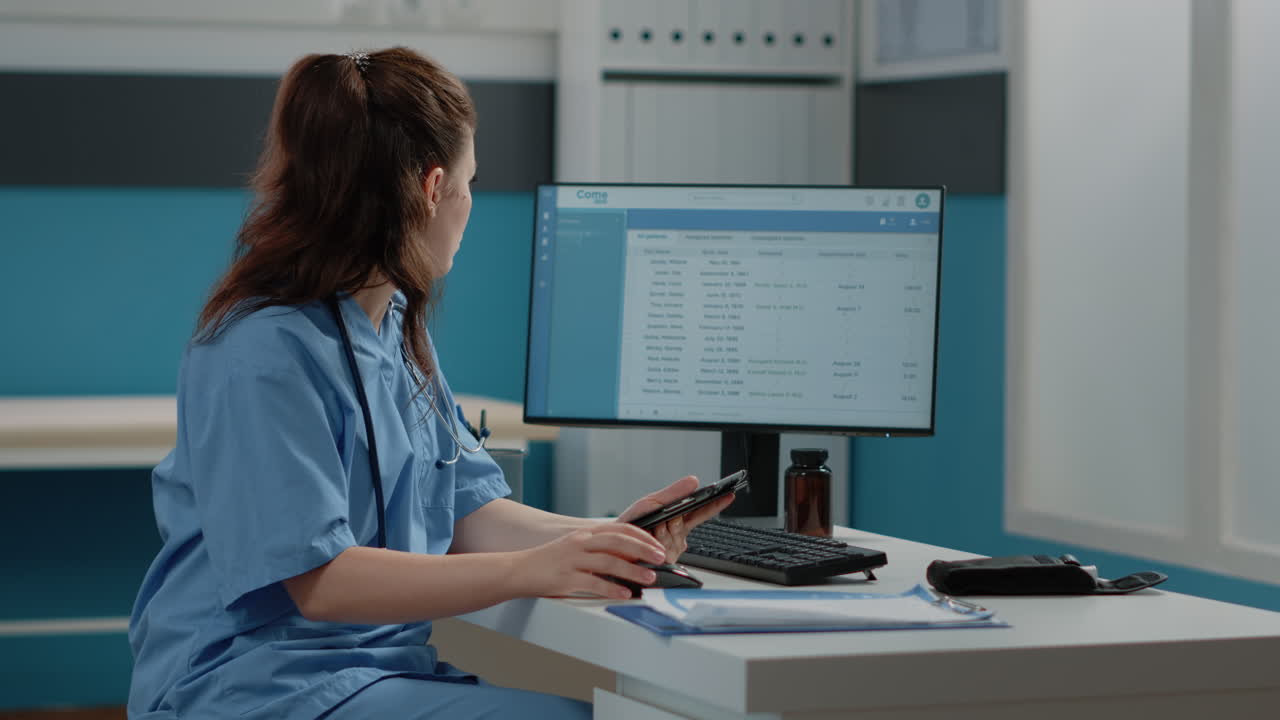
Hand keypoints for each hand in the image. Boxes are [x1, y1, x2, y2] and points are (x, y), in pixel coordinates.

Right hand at [513, 523, 667, 599]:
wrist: (518, 570)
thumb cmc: (549, 561)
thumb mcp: (575, 547)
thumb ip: (599, 549)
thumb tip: (630, 557)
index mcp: (585, 534)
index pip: (620, 529)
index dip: (642, 537)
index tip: (657, 546)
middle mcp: (580, 543)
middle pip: (618, 541)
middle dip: (643, 549)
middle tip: (660, 558)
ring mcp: (573, 560)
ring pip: (609, 562)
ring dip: (632, 570)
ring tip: (648, 578)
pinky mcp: (566, 578)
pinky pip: (593, 583)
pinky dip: (611, 589)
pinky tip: (624, 594)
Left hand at [616, 476, 735, 562]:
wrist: (612, 544)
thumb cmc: (631, 524)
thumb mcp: (651, 503)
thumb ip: (673, 493)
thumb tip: (694, 481)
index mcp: (677, 520)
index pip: (702, 512)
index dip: (716, 504)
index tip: (729, 494)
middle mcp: (678, 536)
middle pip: (687, 524)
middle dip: (677, 519)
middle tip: (667, 518)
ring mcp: (673, 550)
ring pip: (677, 535)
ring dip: (664, 529)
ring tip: (651, 528)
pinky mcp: (666, 561)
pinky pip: (667, 547)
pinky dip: (658, 539)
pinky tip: (651, 538)